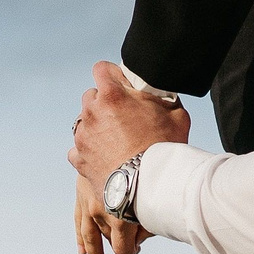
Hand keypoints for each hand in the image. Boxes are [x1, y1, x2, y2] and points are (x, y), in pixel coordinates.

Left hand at [67, 62, 191, 253]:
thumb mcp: (176, 114)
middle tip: (124, 116)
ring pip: (83, 122)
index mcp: (113, 95)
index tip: (122, 85)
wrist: (149, 185)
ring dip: (97, 126)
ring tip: (117, 140)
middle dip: (105, 102)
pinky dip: (89, 151)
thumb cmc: (164, 149)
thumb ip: (163, 98)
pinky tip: (106, 156)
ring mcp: (82, 136)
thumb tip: (163, 93)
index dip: (113, 75)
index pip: (102, 69)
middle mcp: (92, 112)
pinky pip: (77, 149)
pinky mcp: (79, 159)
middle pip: (91, 96)